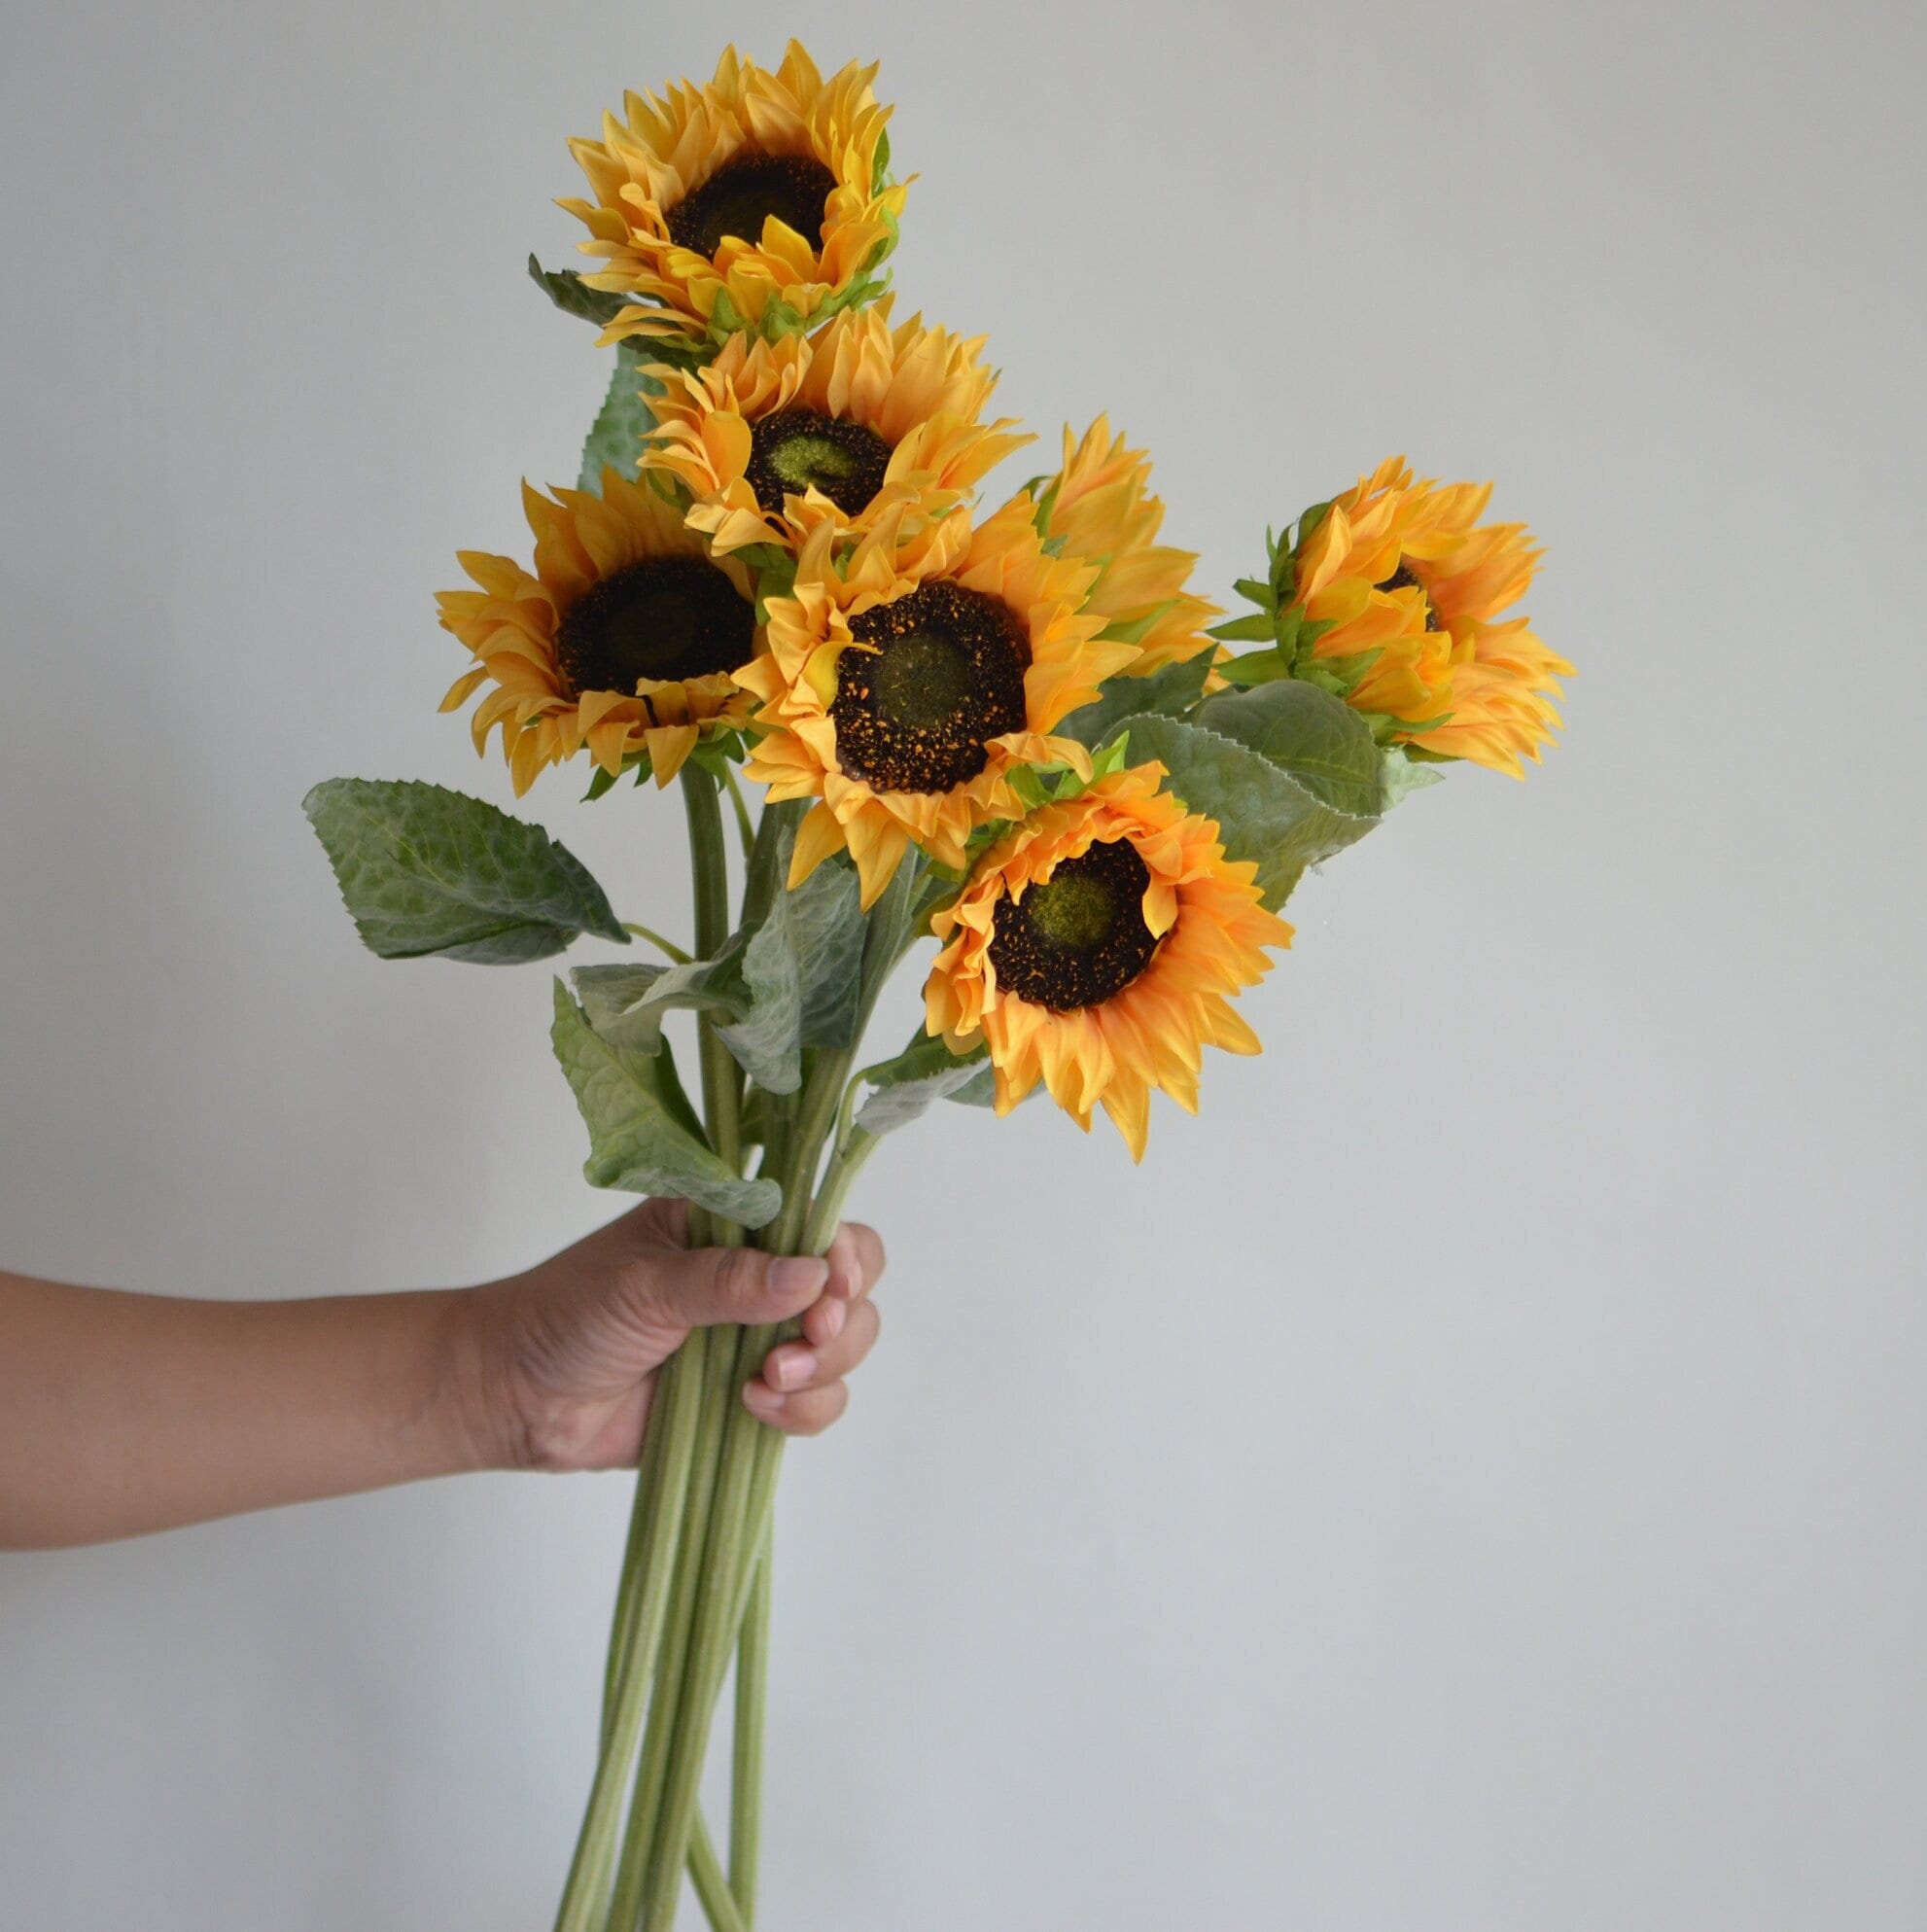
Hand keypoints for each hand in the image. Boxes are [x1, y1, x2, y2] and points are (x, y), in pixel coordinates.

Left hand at [465, 1198, 885, 1472]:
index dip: (845, 1253)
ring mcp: (757, 1340)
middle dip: (841, 1320)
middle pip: (850, 1289)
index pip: (820, 1223)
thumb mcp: (644, 1283)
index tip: (833, 1286)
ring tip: (763, 1384)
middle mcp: (757, 1278)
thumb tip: (813, 1276)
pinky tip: (752, 1408)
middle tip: (808, 1339)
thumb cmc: (565, 1315)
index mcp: (733, 1225)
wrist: (517, 1398)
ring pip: (842, 1350)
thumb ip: (728, 1281)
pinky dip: (802, 1412)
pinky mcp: (751, 1399)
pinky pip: (814, 1405)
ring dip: (823, 1369)